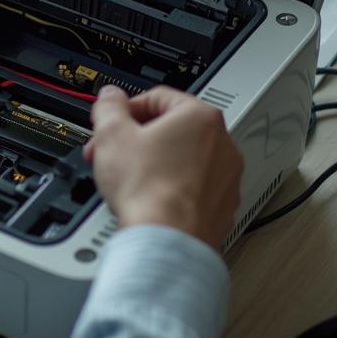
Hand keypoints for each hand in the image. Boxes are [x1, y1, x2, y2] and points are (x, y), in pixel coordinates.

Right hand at [85, 85, 243, 249]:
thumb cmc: (147, 190)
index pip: (158, 97)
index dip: (126, 109)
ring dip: (154, 164)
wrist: (167, 240)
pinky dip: (171, 189)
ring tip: (129, 179)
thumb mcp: (111, 134)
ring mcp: (226, 178)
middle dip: (136, 140)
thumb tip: (111, 98)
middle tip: (112, 153)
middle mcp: (222, 145)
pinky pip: (192, 188)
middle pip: (171, 129)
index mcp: (200, 117)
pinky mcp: (222, 207)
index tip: (112, 122)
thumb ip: (110, 107)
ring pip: (183, 159)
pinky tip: (148, 199)